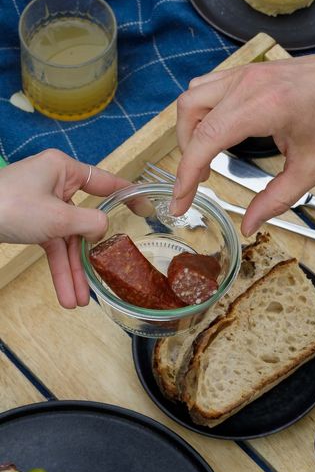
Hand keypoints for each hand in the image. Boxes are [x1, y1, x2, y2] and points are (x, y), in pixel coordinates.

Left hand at [0, 149, 129, 308]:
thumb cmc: (11, 206)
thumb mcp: (58, 217)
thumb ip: (91, 223)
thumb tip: (105, 231)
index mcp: (65, 170)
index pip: (106, 182)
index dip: (128, 196)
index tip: (145, 209)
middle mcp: (57, 185)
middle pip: (85, 222)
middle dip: (91, 256)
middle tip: (112, 272)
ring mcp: (44, 204)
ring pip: (68, 241)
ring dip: (72, 272)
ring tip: (80, 301)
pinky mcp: (32, 221)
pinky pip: (53, 246)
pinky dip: (58, 269)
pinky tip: (66, 294)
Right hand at [173, 15, 314, 234]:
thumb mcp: (312, 169)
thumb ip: (276, 200)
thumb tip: (249, 225)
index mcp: (263, 107)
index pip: (206, 140)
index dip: (186, 176)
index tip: (180, 203)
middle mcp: (247, 84)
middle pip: (190, 115)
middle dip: (186, 154)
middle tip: (199, 183)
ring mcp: (246, 72)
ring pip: (193, 97)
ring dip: (190, 130)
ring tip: (205, 160)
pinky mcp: (249, 71)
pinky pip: (208, 87)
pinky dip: (202, 113)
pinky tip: (217, 133)